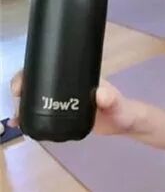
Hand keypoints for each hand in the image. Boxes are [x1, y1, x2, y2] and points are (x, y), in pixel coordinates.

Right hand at [9, 70, 137, 135]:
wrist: (122, 122)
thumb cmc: (121, 108)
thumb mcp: (116, 103)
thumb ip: (111, 99)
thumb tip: (100, 93)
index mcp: (80, 76)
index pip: (54, 66)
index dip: (35, 70)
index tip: (22, 81)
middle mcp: (69, 85)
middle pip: (41, 80)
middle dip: (24, 86)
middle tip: (16, 96)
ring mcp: (65, 99)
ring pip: (38, 96)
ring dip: (23, 103)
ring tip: (16, 117)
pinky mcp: (63, 114)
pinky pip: (42, 113)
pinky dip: (29, 117)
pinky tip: (19, 124)